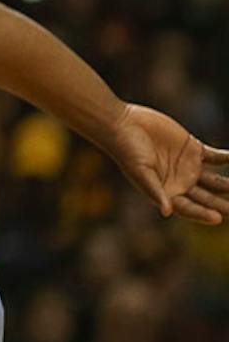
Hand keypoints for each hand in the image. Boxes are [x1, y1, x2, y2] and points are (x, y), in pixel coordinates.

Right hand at [107, 103, 228, 223]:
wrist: (123, 124)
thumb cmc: (126, 151)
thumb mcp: (140, 172)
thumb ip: (155, 191)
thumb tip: (166, 212)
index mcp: (168, 193)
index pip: (191, 208)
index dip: (204, 214)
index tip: (217, 218)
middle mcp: (182, 183)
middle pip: (208, 198)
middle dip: (224, 204)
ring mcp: (189, 166)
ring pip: (216, 181)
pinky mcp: (193, 149)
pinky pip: (216, 157)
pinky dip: (228, 159)